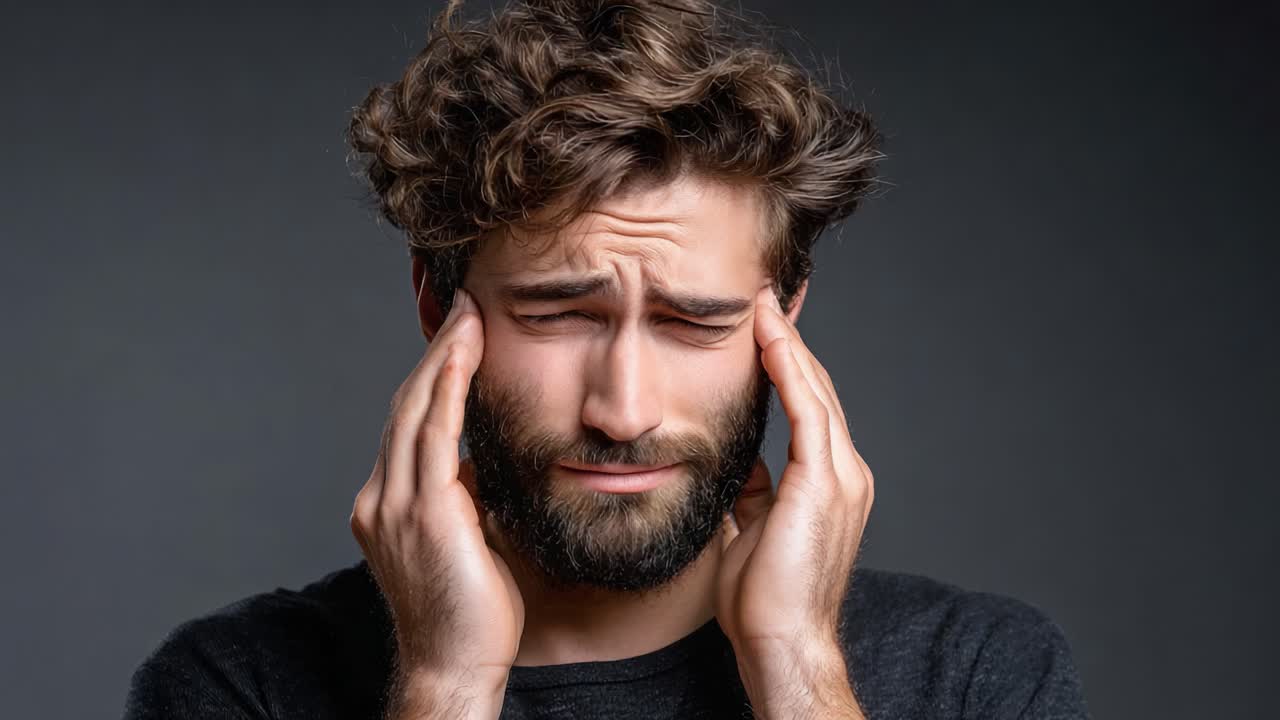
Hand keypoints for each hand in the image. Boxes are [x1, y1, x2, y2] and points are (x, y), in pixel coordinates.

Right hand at [349, 288, 521, 716]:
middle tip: (464, 305)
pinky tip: (465, 355)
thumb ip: (465, 496)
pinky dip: (449, 389)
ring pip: (416, 410)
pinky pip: (434, 436)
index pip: (409, 423)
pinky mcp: (421, 514)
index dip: (434, 375)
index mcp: (387, 503)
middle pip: (406, 405)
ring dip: (445, 357)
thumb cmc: (470, 612)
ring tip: (469, 315)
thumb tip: (479, 462)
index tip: (460, 336)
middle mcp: (380, 498)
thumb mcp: (467, 538)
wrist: (454, 665)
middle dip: (438, 351)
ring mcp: (393, 505)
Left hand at [713, 287, 873, 717]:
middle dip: (791, 341)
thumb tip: (739, 470)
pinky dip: (789, 369)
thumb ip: (754, 494)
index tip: (766, 328)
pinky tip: (769, 337)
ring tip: (764, 304)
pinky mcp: (825, 481)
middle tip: (767, 298)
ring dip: (788, 344)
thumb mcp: (753, 530)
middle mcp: (845, 472)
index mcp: (829, 483)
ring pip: (816, 390)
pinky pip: (807, 409)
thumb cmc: (765, 598)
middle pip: (818, 389)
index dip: (788, 365)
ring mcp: (841, 475)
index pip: (810, 408)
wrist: (781, 640)